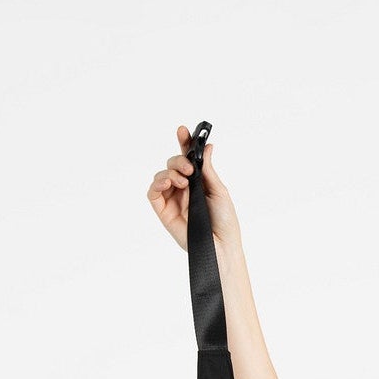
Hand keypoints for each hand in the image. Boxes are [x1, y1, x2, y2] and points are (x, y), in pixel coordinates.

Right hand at [146, 124, 240, 257]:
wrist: (222, 247)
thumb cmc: (225, 223)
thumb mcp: (219, 191)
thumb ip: (208, 170)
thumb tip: (207, 147)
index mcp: (197, 182)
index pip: (187, 159)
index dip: (183, 143)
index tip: (183, 131)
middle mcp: (184, 190)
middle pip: (172, 165)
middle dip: (177, 160)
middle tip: (188, 168)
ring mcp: (173, 201)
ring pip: (161, 176)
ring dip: (169, 172)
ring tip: (183, 181)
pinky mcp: (164, 213)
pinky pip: (153, 194)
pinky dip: (156, 184)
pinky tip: (167, 184)